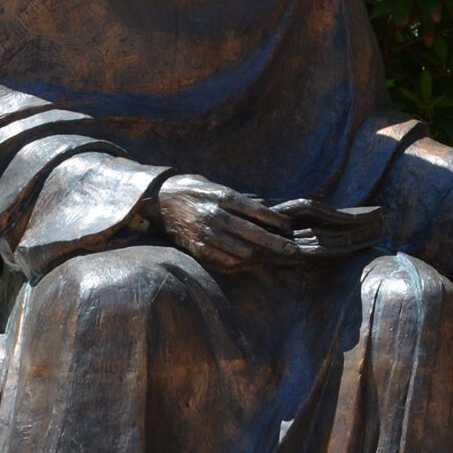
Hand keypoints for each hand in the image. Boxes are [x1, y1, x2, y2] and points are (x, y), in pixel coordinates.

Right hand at [155, 174, 302, 271]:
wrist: (161, 200)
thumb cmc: (196, 191)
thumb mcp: (219, 188)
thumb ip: (241, 201)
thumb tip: (270, 212)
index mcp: (223, 197)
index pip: (256, 211)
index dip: (275, 221)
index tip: (289, 227)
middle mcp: (216, 216)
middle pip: (252, 233)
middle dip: (275, 244)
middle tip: (292, 250)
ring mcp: (206, 234)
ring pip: (240, 251)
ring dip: (260, 256)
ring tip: (274, 258)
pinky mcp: (197, 248)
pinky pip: (224, 261)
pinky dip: (240, 264)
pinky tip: (251, 263)